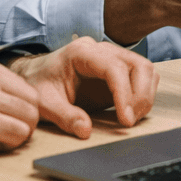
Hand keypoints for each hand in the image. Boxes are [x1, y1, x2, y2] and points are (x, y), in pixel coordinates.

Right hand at [0, 49, 41, 148]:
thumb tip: (5, 95)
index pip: (22, 83)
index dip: (20, 104)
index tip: (8, 115)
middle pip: (32, 99)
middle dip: (25, 118)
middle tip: (9, 129)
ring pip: (30, 117)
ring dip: (20, 131)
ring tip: (0, 137)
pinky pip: (18, 133)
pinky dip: (11, 143)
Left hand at [10, 36, 158, 138]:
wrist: (35, 75)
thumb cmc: (39, 84)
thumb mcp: (44, 103)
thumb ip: (64, 116)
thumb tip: (85, 130)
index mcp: (81, 53)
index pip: (114, 67)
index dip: (124, 93)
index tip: (125, 119)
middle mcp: (101, 50)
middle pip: (138, 64)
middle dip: (139, 96)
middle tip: (129, 121)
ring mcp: (112, 58)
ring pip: (145, 69)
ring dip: (145, 96)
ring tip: (130, 119)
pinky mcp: (119, 70)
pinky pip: (143, 77)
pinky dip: (143, 95)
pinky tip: (130, 113)